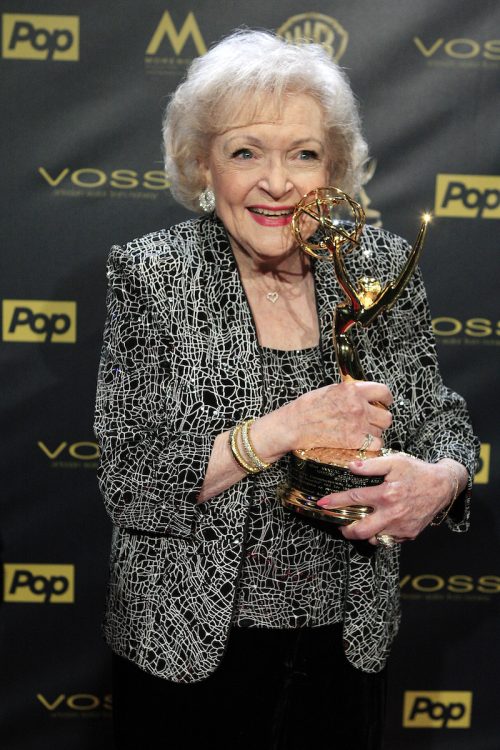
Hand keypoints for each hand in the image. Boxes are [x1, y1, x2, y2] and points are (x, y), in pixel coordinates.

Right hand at [279, 380, 392, 454]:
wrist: (294, 425)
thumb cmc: (306, 408)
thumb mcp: (330, 390)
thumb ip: (349, 392)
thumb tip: (362, 394)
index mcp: (352, 390)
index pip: (383, 391)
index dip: (386, 399)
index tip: (385, 403)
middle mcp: (358, 406)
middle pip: (386, 416)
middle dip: (380, 420)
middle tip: (372, 423)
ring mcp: (357, 424)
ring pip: (381, 431)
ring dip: (374, 433)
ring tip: (362, 434)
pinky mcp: (354, 440)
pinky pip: (375, 445)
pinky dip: (371, 446)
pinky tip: (361, 444)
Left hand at [316, 454, 462, 543]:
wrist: (443, 487)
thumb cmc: (417, 472)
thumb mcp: (395, 461)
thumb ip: (372, 464)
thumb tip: (351, 466)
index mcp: (387, 495)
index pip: (354, 499)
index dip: (335, 502)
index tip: (321, 503)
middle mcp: (393, 514)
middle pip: (360, 531)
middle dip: (345, 530)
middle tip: (339, 524)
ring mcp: (401, 528)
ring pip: (374, 538)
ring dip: (363, 532)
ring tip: (358, 522)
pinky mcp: (408, 535)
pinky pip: (388, 539)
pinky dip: (380, 534)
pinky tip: (378, 523)